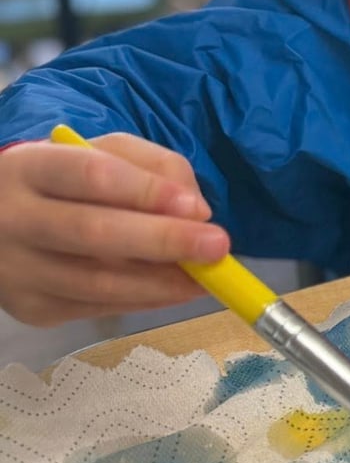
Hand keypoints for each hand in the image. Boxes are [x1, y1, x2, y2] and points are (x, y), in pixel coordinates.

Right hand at [0, 133, 229, 326]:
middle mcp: (15, 219)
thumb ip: (150, 166)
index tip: (197, 208)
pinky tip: (176, 291)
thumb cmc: (61, 181)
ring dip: (163, 283)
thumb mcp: (99, 153)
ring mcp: (18, 270)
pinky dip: (145, 301)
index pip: (91, 176)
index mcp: (30, 168)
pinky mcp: (31, 309)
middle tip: (217, 247)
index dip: (146, 192)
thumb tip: (196, 210)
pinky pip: (98, 308)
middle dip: (164, 241)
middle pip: (94, 232)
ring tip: (209, 278)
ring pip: (99, 282)